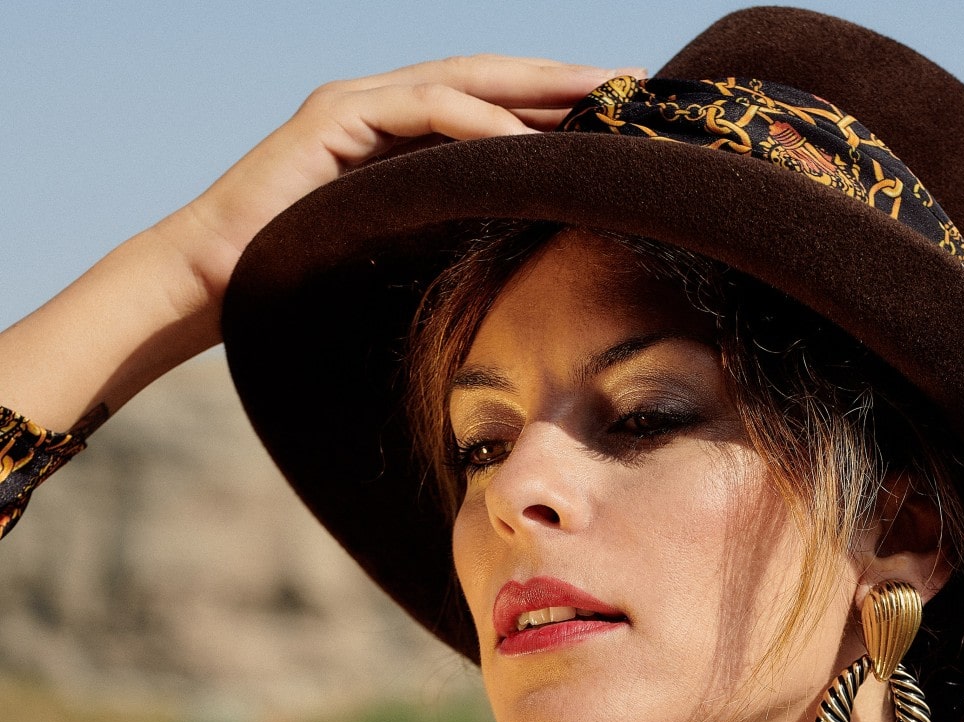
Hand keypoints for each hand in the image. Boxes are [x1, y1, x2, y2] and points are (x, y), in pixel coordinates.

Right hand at [0, 55, 634, 429]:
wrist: (215, 283)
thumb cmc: (308, 276)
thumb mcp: (401, 243)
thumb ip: (452, 221)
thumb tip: (527, 240)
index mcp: (400, 130)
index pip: (491, 102)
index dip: (553, 102)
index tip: (615, 115)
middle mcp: (380, 102)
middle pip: (488, 76)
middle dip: (558, 78)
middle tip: (627, 81)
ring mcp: (353, 103)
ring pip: (460, 77)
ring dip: (532, 85)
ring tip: (594, 96)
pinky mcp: (330, 119)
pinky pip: (419, 110)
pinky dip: (475, 120)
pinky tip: (524, 137)